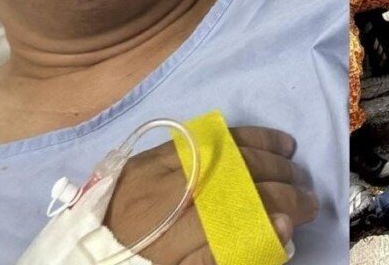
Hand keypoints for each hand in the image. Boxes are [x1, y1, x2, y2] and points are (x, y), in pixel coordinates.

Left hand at [105, 127, 317, 264]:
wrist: (81, 253)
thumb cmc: (137, 264)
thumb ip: (224, 255)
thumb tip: (279, 227)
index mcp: (169, 235)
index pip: (236, 212)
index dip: (276, 210)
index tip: (304, 214)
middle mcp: (165, 194)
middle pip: (234, 177)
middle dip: (278, 182)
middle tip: (306, 194)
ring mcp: (156, 168)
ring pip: (221, 150)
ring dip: (264, 152)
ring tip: (292, 162)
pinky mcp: (151, 154)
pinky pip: (201, 136)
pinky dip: (236, 136)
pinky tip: (261, 140)